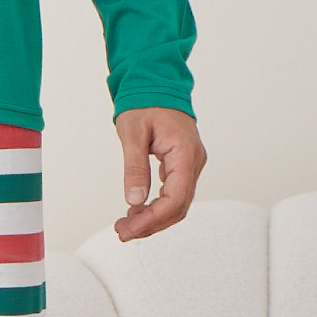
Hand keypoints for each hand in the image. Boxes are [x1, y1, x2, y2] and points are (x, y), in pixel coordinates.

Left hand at [113, 106, 205, 240]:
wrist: (156, 83)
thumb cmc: (144, 103)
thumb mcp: (132, 133)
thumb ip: (134, 167)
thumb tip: (134, 201)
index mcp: (184, 153)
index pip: (176, 198)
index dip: (153, 219)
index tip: (130, 229)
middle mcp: (194, 162)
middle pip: (178, 206)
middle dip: (151, 224)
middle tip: (122, 232)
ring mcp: (191, 164)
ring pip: (178, 203)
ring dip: (154, 218)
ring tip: (126, 225)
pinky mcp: (184, 165)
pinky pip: (175, 193)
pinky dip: (157, 206)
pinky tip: (138, 211)